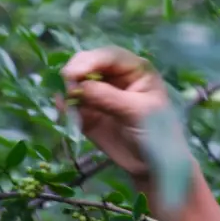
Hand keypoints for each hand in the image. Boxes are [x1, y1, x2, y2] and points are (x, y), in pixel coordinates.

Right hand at [58, 46, 183, 180]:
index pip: (109, 56)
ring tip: (67, 103)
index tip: (73, 74)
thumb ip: (108, 97)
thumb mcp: (138, 112)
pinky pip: (71, 103)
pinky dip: (63, 104)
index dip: (89, 61)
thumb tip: (78, 86)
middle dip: (75, 73)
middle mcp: (116, 77)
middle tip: (69, 90)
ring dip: (67, 89)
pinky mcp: (88, 112)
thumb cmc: (158, 133)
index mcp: (135, 70)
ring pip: (76, 82)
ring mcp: (100, 93)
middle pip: (88, 64)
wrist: (154, 165)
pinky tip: (61, 109)